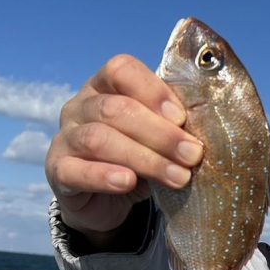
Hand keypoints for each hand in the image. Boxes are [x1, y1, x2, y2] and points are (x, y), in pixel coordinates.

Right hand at [45, 55, 202, 244]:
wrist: (109, 200)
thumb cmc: (141, 157)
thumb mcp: (161, 138)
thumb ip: (175, 126)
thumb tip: (212, 127)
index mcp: (106, 86)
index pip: (121, 70)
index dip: (152, 91)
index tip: (182, 118)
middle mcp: (81, 106)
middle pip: (115, 109)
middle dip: (160, 133)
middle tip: (193, 155)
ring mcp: (65, 137)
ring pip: (99, 139)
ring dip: (144, 158)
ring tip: (178, 177)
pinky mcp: (58, 171)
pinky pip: (76, 171)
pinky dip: (104, 176)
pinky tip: (128, 183)